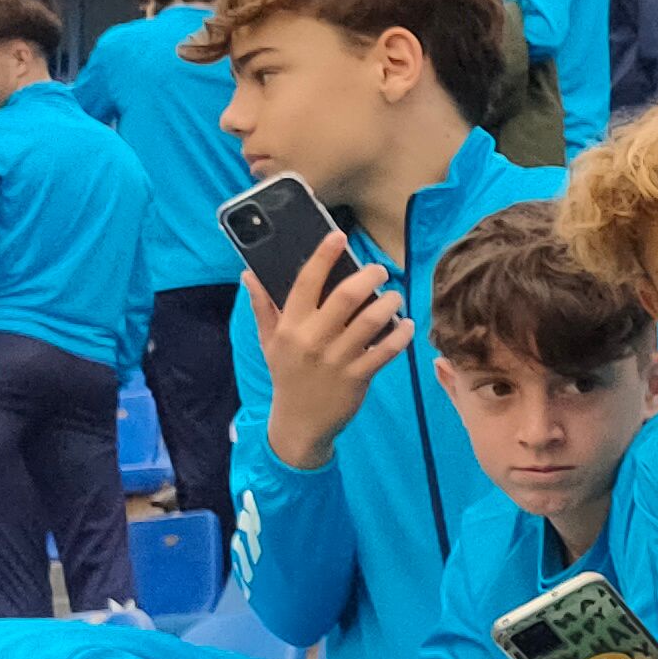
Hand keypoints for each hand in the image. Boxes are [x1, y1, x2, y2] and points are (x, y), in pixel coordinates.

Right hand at [249, 230, 408, 469]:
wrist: (300, 422)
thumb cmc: (287, 375)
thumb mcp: (268, 341)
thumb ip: (263, 306)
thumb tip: (249, 274)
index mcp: (289, 326)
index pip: (305, 282)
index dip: (324, 256)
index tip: (339, 236)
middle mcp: (312, 339)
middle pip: (345, 297)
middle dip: (368, 277)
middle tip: (380, 271)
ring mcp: (337, 359)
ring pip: (371, 321)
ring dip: (389, 303)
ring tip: (395, 297)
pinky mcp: (358, 377)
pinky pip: (386, 350)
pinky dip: (401, 335)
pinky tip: (407, 325)